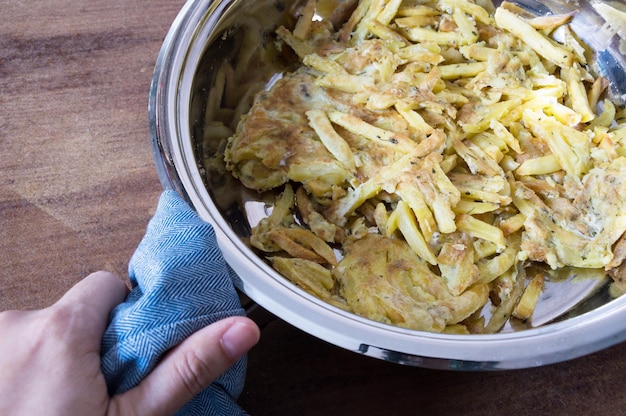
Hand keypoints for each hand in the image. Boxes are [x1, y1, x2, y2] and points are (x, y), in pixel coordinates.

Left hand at [0, 271, 259, 415]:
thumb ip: (187, 367)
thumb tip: (240, 329)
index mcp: (61, 331)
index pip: (107, 285)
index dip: (126, 314)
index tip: (129, 351)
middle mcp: (17, 326)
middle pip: (75, 311)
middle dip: (93, 342)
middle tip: (101, 387)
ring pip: (44, 332)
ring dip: (58, 358)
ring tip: (66, 401)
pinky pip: (16, 349)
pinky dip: (29, 369)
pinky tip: (35, 403)